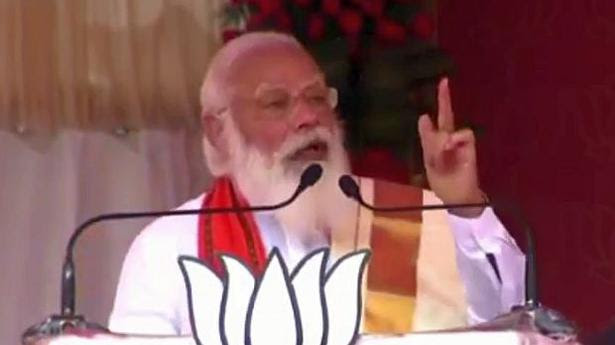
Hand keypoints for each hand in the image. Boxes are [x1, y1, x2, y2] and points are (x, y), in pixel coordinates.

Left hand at [418, 78, 484, 217]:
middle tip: (444, 81)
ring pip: (450, 127)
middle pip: (446, 116)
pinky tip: (451, 146)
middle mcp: (447, 140)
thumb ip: (428, 142)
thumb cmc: (443, 183)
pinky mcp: (470, 148)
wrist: (458, 199)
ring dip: (443, 136)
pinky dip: (456, 138)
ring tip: (442, 150)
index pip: (431, 127)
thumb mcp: (430, 163)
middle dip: (444, 99)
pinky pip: (465, 134)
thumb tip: (424, 117)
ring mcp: (459, 143)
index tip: (424, 116)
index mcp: (435, 145)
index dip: (427, 121)